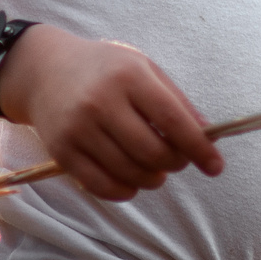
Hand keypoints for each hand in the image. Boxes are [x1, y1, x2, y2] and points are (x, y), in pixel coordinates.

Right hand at [0, 27, 224, 200]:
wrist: (44, 70)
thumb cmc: (104, 68)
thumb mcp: (143, 68)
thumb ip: (176, 100)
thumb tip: (207, 136)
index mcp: (129, 76)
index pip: (173, 120)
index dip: (198, 148)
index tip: (216, 166)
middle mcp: (102, 102)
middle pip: (152, 151)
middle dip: (175, 164)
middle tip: (178, 161)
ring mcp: (79, 128)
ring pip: (129, 172)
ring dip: (152, 179)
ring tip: (156, 171)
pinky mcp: (62, 152)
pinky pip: (100, 185)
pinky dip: (124, 191)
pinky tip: (133, 182)